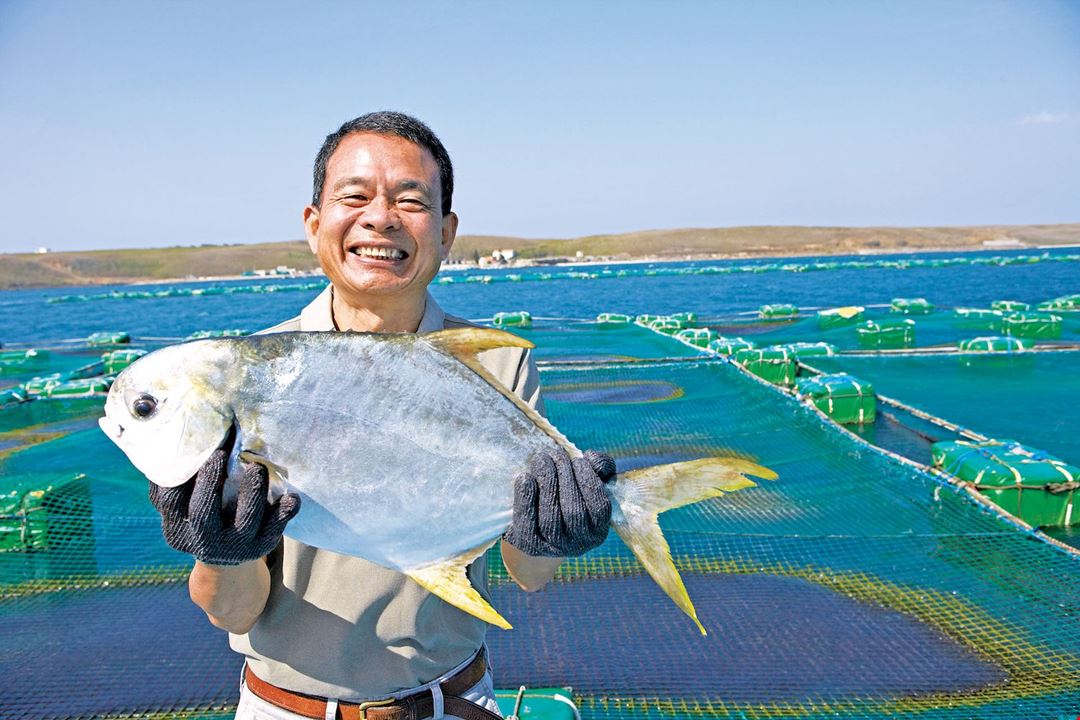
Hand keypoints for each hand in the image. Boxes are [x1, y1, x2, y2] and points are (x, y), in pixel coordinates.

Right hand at [148, 448, 300, 565]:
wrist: (226, 555)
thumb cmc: (202, 513)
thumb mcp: (184, 505)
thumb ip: (178, 479)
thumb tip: (176, 434)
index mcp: (177, 528)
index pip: (171, 501)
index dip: (183, 474)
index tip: (196, 450)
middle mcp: (203, 540)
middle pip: (202, 513)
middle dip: (210, 482)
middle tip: (221, 454)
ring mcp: (234, 546)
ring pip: (244, 520)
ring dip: (252, 491)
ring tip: (257, 468)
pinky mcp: (261, 546)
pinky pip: (275, 529)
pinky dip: (283, 511)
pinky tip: (291, 497)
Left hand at [504, 448, 615, 557]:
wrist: (538, 518)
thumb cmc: (570, 493)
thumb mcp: (590, 479)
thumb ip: (600, 466)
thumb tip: (591, 457)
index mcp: (598, 530)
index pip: (599, 507)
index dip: (589, 481)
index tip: (578, 460)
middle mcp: (579, 544)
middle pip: (573, 512)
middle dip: (564, 478)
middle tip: (556, 455)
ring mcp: (554, 548)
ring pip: (550, 518)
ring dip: (546, 484)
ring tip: (542, 460)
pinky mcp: (530, 546)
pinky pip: (527, 525)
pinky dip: (525, 500)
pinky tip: (525, 478)